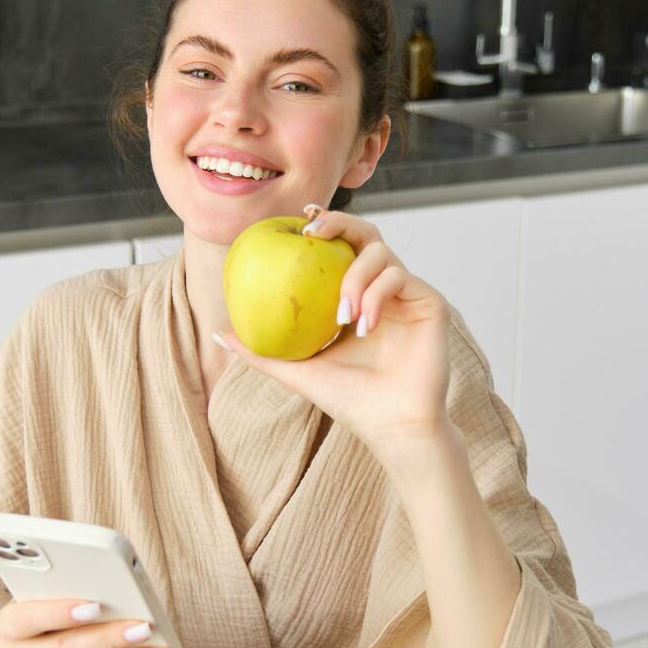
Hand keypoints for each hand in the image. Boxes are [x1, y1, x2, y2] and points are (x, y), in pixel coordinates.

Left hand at [214, 205, 452, 457]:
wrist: (394, 426)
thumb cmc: (350, 401)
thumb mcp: (298, 370)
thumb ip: (261, 350)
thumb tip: (218, 333)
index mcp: (355, 296)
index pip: (338, 249)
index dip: (322, 226)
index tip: (296, 221)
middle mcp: (382, 288)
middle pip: (364, 234)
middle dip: (338, 222)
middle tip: (311, 233)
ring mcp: (407, 294)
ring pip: (380, 253)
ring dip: (354, 278)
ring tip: (342, 315)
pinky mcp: (429, 302)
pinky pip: (398, 277)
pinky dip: (376, 296)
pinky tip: (364, 326)